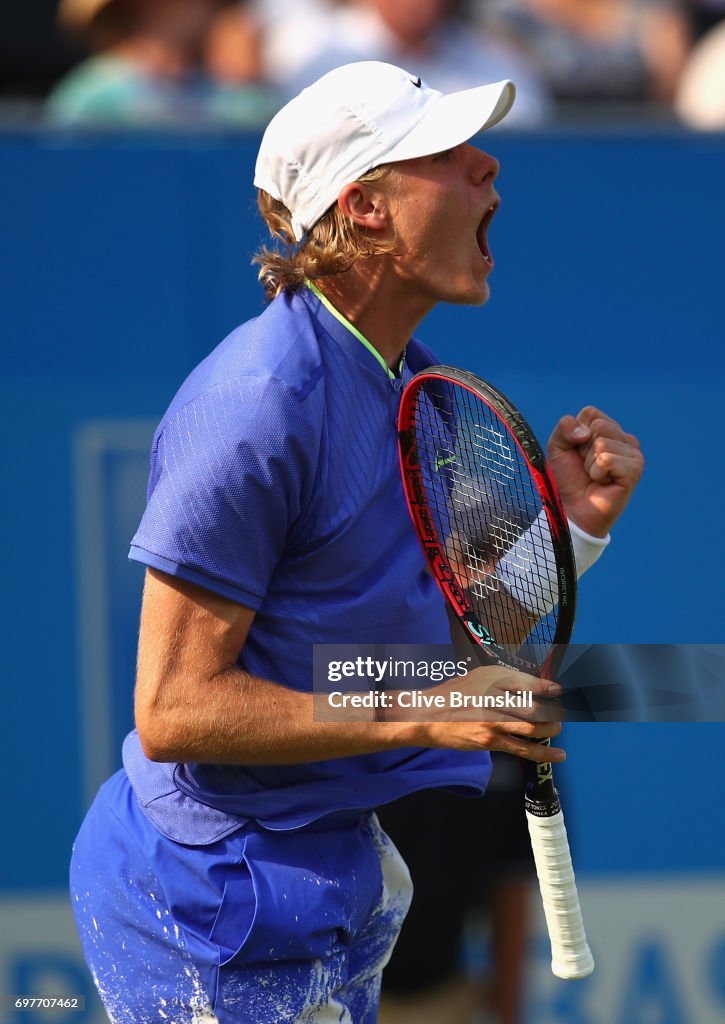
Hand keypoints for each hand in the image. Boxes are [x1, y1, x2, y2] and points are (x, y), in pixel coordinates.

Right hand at [399, 666, 565, 761]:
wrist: (428, 716)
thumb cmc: (453, 695)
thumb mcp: (478, 677)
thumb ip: (504, 680)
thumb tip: (533, 685)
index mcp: (492, 678)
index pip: (528, 682)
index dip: (548, 688)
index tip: (558, 690)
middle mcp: (494, 698)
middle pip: (535, 706)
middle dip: (553, 710)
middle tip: (559, 711)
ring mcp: (493, 721)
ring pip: (533, 726)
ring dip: (551, 728)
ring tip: (557, 727)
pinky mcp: (490, 741)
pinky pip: (522, 748)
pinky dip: (544, 752)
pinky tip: (558, 754)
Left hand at [547, 406, 643, 536]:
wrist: (573, 508)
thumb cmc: (568, 478)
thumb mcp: (558, 447)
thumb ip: (565, 427)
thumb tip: (587, 433)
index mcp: (608, 429)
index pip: (590, 413)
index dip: (575, 434)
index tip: (577, 453)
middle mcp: (624, 438)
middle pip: (598, 426)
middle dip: (583, 449)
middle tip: (586, 467)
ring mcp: (633, 454)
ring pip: (602, 443)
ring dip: (589, 463)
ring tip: (595, 476)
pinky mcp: (635, 470)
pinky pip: (607, 459)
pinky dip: (597, 473)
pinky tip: (602, 483)